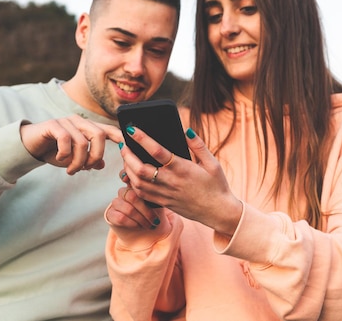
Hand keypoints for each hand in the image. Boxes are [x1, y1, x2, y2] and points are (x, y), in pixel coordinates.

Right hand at [19, 115, 122, 174]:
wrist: (30, 144)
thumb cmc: (54, 150)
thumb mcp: (73, 158)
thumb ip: (88, 160)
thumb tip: (101, 165)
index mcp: (88, 127)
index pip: (109, 130)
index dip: (120, 137)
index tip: (128, 147)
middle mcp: (80, 121)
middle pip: (99, 135)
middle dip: (95, 156)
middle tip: (85, 168)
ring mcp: (67, 121)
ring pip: (82, 142)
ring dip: (77, 162)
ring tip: (70, 170)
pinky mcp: (53, 125)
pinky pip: (66, 140)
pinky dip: (65, 155)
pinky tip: (60, 159)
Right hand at [105, 172, 162, 230]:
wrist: (146, 231)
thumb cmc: (154, 214)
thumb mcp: (157, 203)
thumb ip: (156, 194)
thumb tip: (160, 189)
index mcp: (135, 185)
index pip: (130, 177)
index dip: (129, 177)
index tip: (139, 185)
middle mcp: (123, 192)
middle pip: (132, 196)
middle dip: (146, 210)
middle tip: (155, 220)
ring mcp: (116, 202)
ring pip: (128, 209)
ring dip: (141, 219)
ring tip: (150, 225)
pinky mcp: (111, 214)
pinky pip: (121, 218)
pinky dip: (132, 223)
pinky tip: (139, 226)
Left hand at [120, 126, 242, 235]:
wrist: (219, 212)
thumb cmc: (217, 185)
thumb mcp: (212, 162)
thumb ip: (198, 145)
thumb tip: (186, 130)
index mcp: (183, 169)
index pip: (157, 151)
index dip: (142, 139)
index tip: (131, 129)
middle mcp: (171, 182)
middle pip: (140, 169)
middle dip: (127, 155)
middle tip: (123, 144)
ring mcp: (165, 194)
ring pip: (138, 183)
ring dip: (127, 169)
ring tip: (125, 157)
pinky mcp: (163, 203)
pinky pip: (142, 194)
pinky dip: (133, 183)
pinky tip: (131, 174)